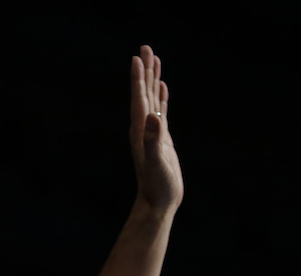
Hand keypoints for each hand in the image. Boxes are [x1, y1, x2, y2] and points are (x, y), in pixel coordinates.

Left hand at [130, 45, 183, 212]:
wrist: (158, 202)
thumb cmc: (157, 186)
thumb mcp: (157, 162)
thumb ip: (153, 140)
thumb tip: (153, 118)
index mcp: (141, 131)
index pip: (139, 98)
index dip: (137, 78)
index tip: (137, 57)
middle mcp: (144, 128)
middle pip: (144, 93)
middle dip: (145, 70)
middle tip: (146, 47)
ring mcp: (152, 132)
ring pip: (152, 99)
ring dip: (152, 79)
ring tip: (154, 59)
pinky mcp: (162, 138)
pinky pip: (161, 111)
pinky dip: (161, 97)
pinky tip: (162, 87)